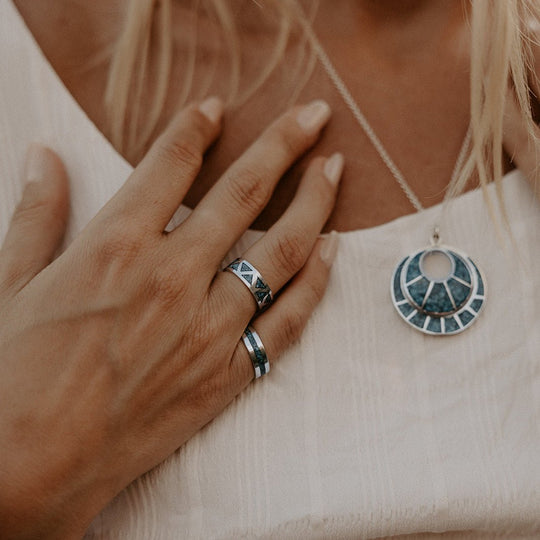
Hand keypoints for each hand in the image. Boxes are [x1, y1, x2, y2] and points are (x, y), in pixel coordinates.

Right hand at [0, 98, 341, 538]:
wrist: (35, 464)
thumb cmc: (16, 373)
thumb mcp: (12, 283)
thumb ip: (37, 215)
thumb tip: (43, 156)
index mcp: (114, 246)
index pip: (171, 164)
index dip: (196, 128)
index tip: (217, 107)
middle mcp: (172, 277)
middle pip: (245, 193)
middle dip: (284, 144)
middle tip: (315, 114)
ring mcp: (209, 327)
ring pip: (282, 251)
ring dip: (315, 204)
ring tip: (335, 171)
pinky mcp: (228, 372)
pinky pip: (288, 320)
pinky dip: (316, 281)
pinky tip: (332, 249)